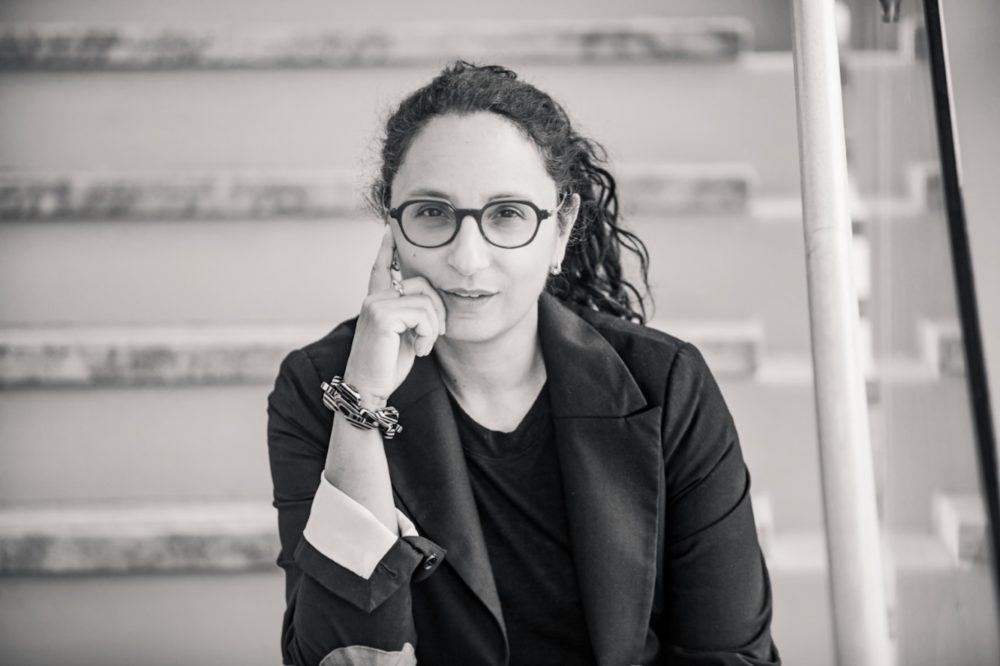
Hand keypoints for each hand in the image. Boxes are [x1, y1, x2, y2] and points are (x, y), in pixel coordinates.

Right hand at [342, 227, 446, 406]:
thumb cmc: (387, 367)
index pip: (381, 268)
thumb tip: (430, 300)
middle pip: (423, 285)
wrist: (369, 390)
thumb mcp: (405, 336)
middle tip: (434, 336)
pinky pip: (423, 314)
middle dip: (439, 310)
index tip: (389, 229)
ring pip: (426, 301)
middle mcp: (374, 298)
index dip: (386, 249)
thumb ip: (412, 315)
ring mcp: (376, 305)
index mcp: (377, 302)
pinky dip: (429, 334)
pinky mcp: (382, 316)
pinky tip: (419, 350)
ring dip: (434, 328)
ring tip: (423, 347)